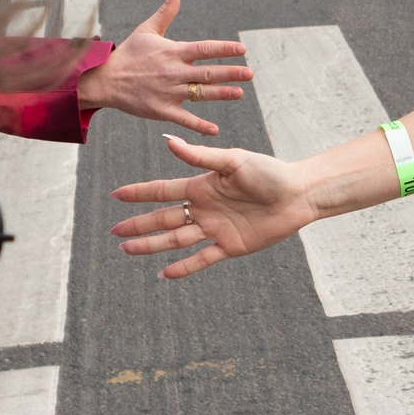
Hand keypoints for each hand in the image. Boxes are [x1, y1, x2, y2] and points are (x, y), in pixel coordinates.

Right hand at [75, 0, 252, 134]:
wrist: (106, 79)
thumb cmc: (128, 54)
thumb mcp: (146, 30)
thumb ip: (165, 13)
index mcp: (173, 52)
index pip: (204, 49)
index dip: (225, 48)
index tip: (242, 49)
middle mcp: (174, 72)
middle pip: (208, 72)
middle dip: (231, 73)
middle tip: (250, 73)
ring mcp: (169, 93)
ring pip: (201, 94)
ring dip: (222, 94)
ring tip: (240, 93)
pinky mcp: (162, 110)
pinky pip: (184, 119)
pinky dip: (199, 125)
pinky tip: (214, 129)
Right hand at [112, 133, 312, 279]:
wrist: (298, 194)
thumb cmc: (269, 172)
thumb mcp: (233, 161)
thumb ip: (200, 157)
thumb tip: (168, 140)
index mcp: (202, 185)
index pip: (163, 191)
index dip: (139, 193)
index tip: (116, 196)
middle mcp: (204, 208)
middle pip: (164, 219)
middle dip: (138, 225)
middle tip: (115, 233)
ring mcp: (215, 228)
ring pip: (176, 240)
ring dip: (152, 246)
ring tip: (128, 250)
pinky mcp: (230, 246)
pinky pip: (202, 259)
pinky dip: (183, 267)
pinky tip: (164, 274)